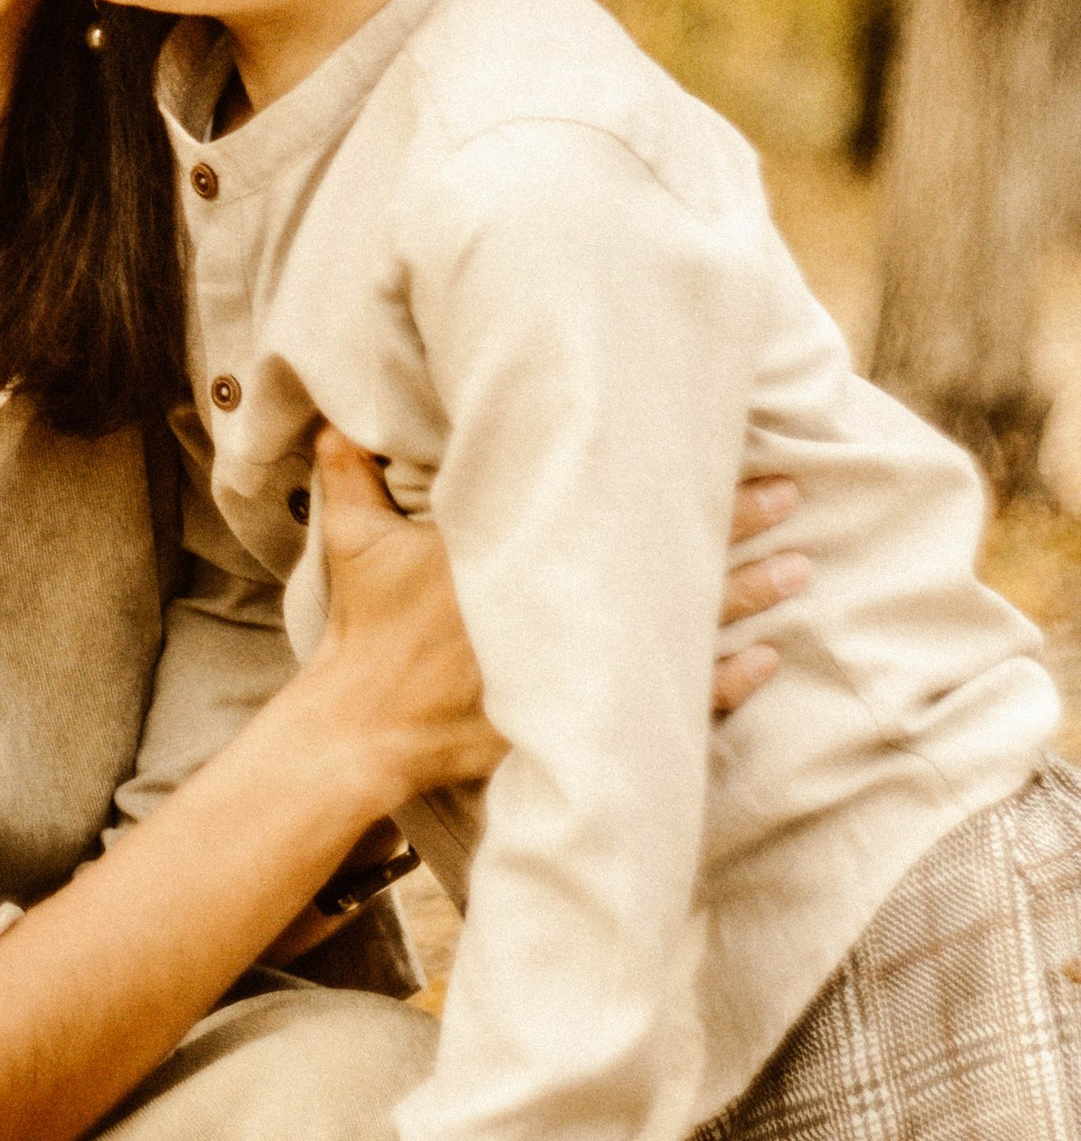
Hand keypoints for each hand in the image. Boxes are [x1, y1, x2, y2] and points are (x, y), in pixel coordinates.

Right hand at [309, 439, 811, 774]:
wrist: (368, 727)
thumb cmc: (366, 632)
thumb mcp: (353, 541)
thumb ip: (351, 473)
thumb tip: (338, 414)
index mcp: (514, 547)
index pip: (610, 501)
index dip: (671, 473)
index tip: (721, 440)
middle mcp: (557, 601)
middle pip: (666, 557)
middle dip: (734, 525)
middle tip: (794, 493)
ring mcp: (578, 665)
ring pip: (686, 628)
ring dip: (748, 601)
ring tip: (802, 572)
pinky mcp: (586, 715)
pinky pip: (675, 703)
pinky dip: (724, 686)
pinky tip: (765, 664)